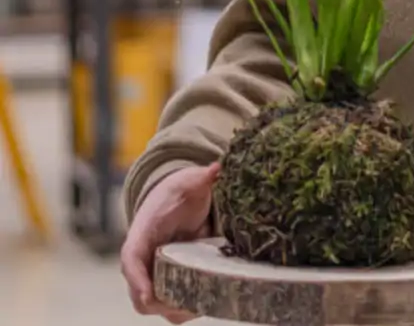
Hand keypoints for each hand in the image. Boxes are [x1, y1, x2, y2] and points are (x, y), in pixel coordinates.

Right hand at [120, 162, 219, 322]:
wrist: (174, 200)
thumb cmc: (177, 192)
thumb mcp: (188, 182)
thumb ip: (201, 177)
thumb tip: (216, 168)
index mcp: (142, 233)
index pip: (131, 258)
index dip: (136, 278)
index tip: (148, 294)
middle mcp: (142, 259)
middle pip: (139, 293)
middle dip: (160, 304)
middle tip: (188, 307)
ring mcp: (153, 272)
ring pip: (154, 304)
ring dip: (174, 311)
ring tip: (201, 308)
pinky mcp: (168, 279)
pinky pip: (169, 303)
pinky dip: (183, 309)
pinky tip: (206, 305)